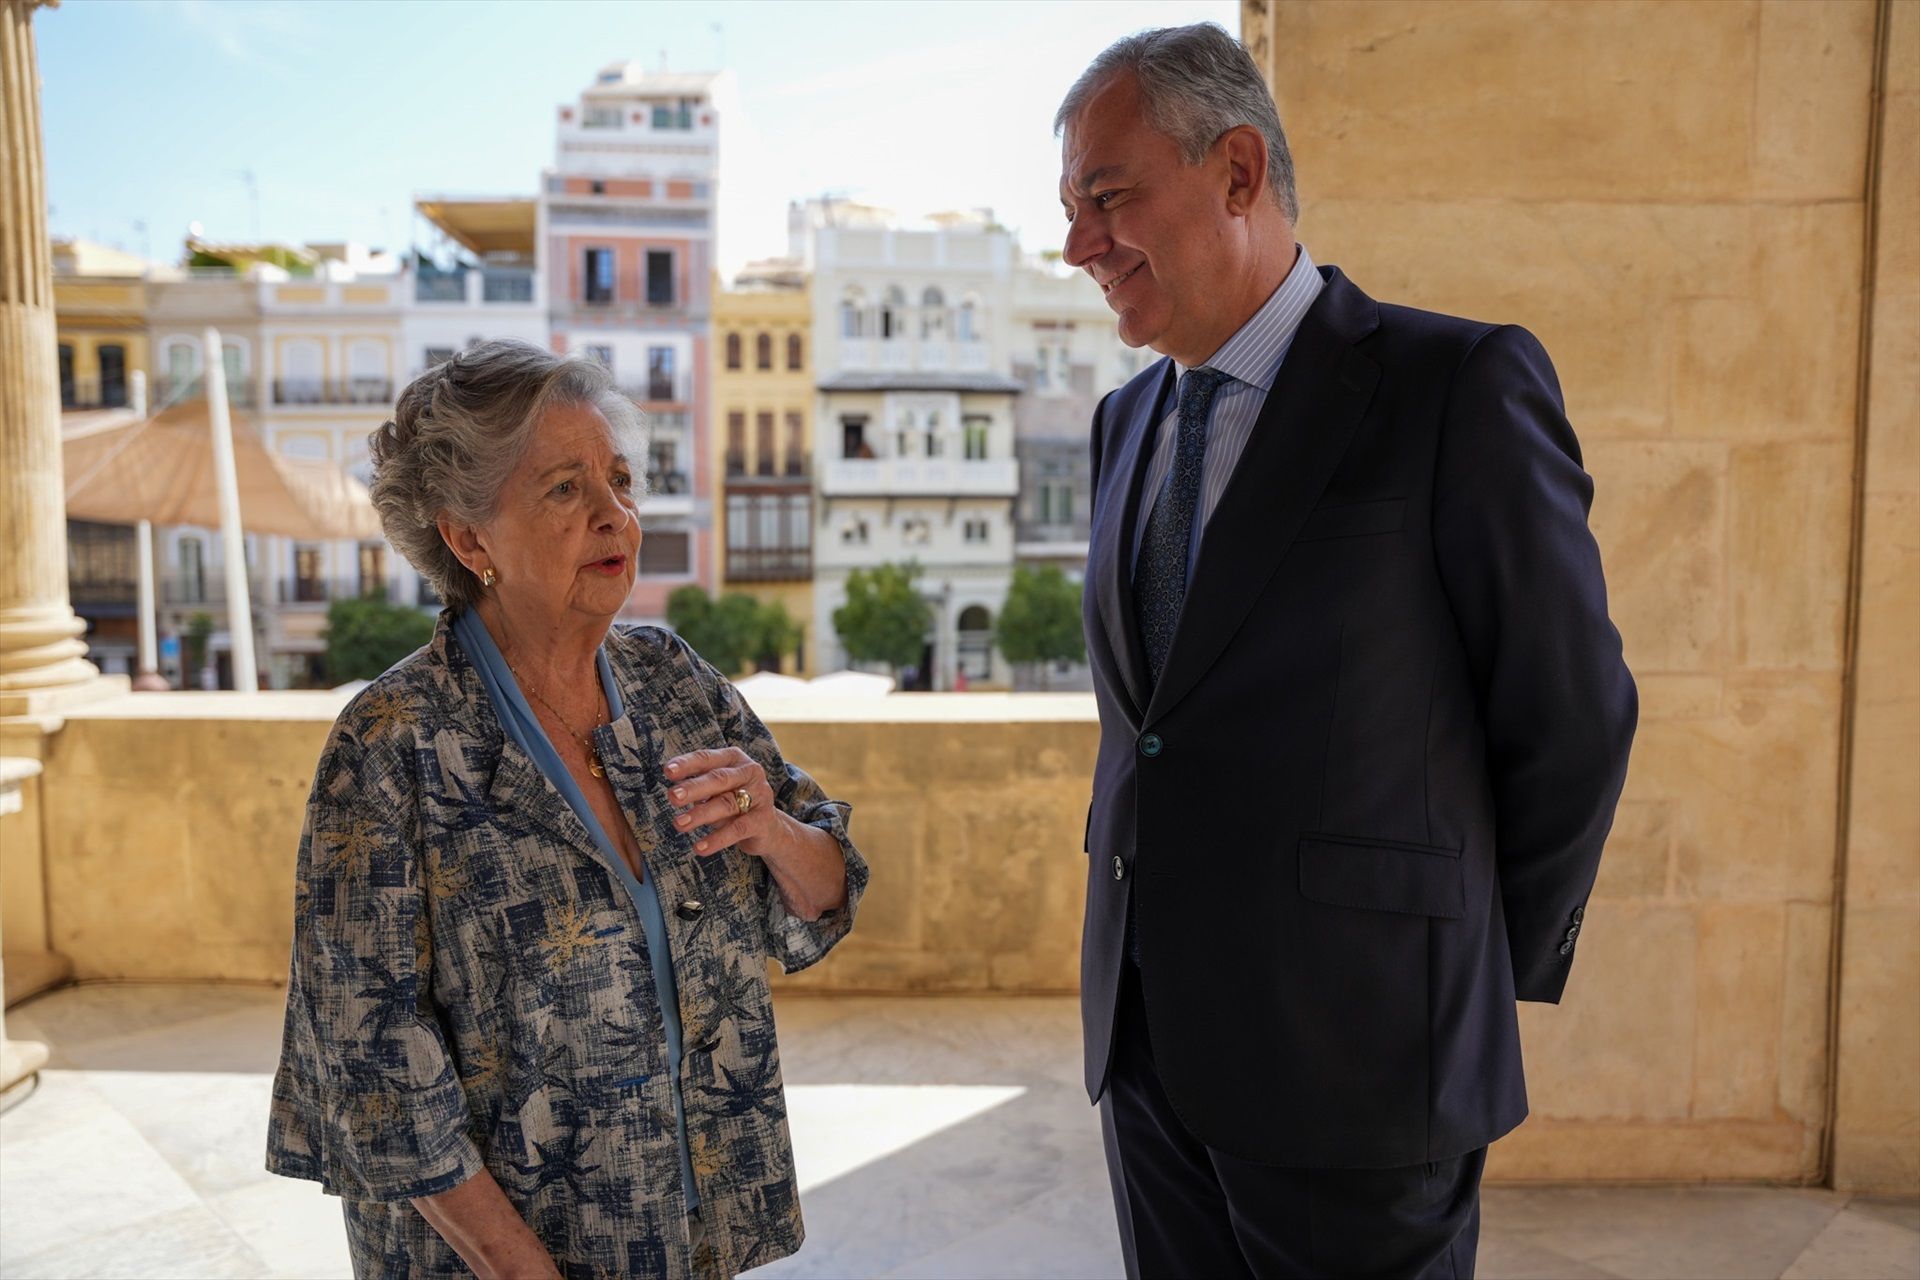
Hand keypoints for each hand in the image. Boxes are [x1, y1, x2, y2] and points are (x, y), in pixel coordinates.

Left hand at [665, 747, 786, 857]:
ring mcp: (760, 795)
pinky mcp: (763, 820)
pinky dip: (717, 839)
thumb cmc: (734, 802)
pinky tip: (699, 847)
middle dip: (694, 788)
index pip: (708, 759)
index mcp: (734, 759)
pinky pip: (737, 829)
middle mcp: (750, 773)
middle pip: (719, 779)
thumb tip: (673, 792)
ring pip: (726, 804)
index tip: (668, 771)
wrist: (768, 827)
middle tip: (673, 796)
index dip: (688, 764)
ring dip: (700, 814)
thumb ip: (699, 787)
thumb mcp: (716, 790)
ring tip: (679, 824)